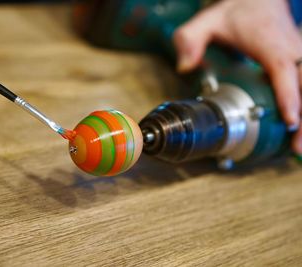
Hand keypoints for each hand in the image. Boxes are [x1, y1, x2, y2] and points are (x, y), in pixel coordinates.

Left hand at [173, 0, 301, 154]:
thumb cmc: (235, 13)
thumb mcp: (206, 21)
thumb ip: (190, 40)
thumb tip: (184, 67)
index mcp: (268, 43)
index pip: (282, 68)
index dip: (289, 94)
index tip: (290, 119)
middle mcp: (290, 49)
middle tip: (296, 146)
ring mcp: (299, 55)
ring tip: (299, 146)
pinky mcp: (300, 63)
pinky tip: (300, 130)